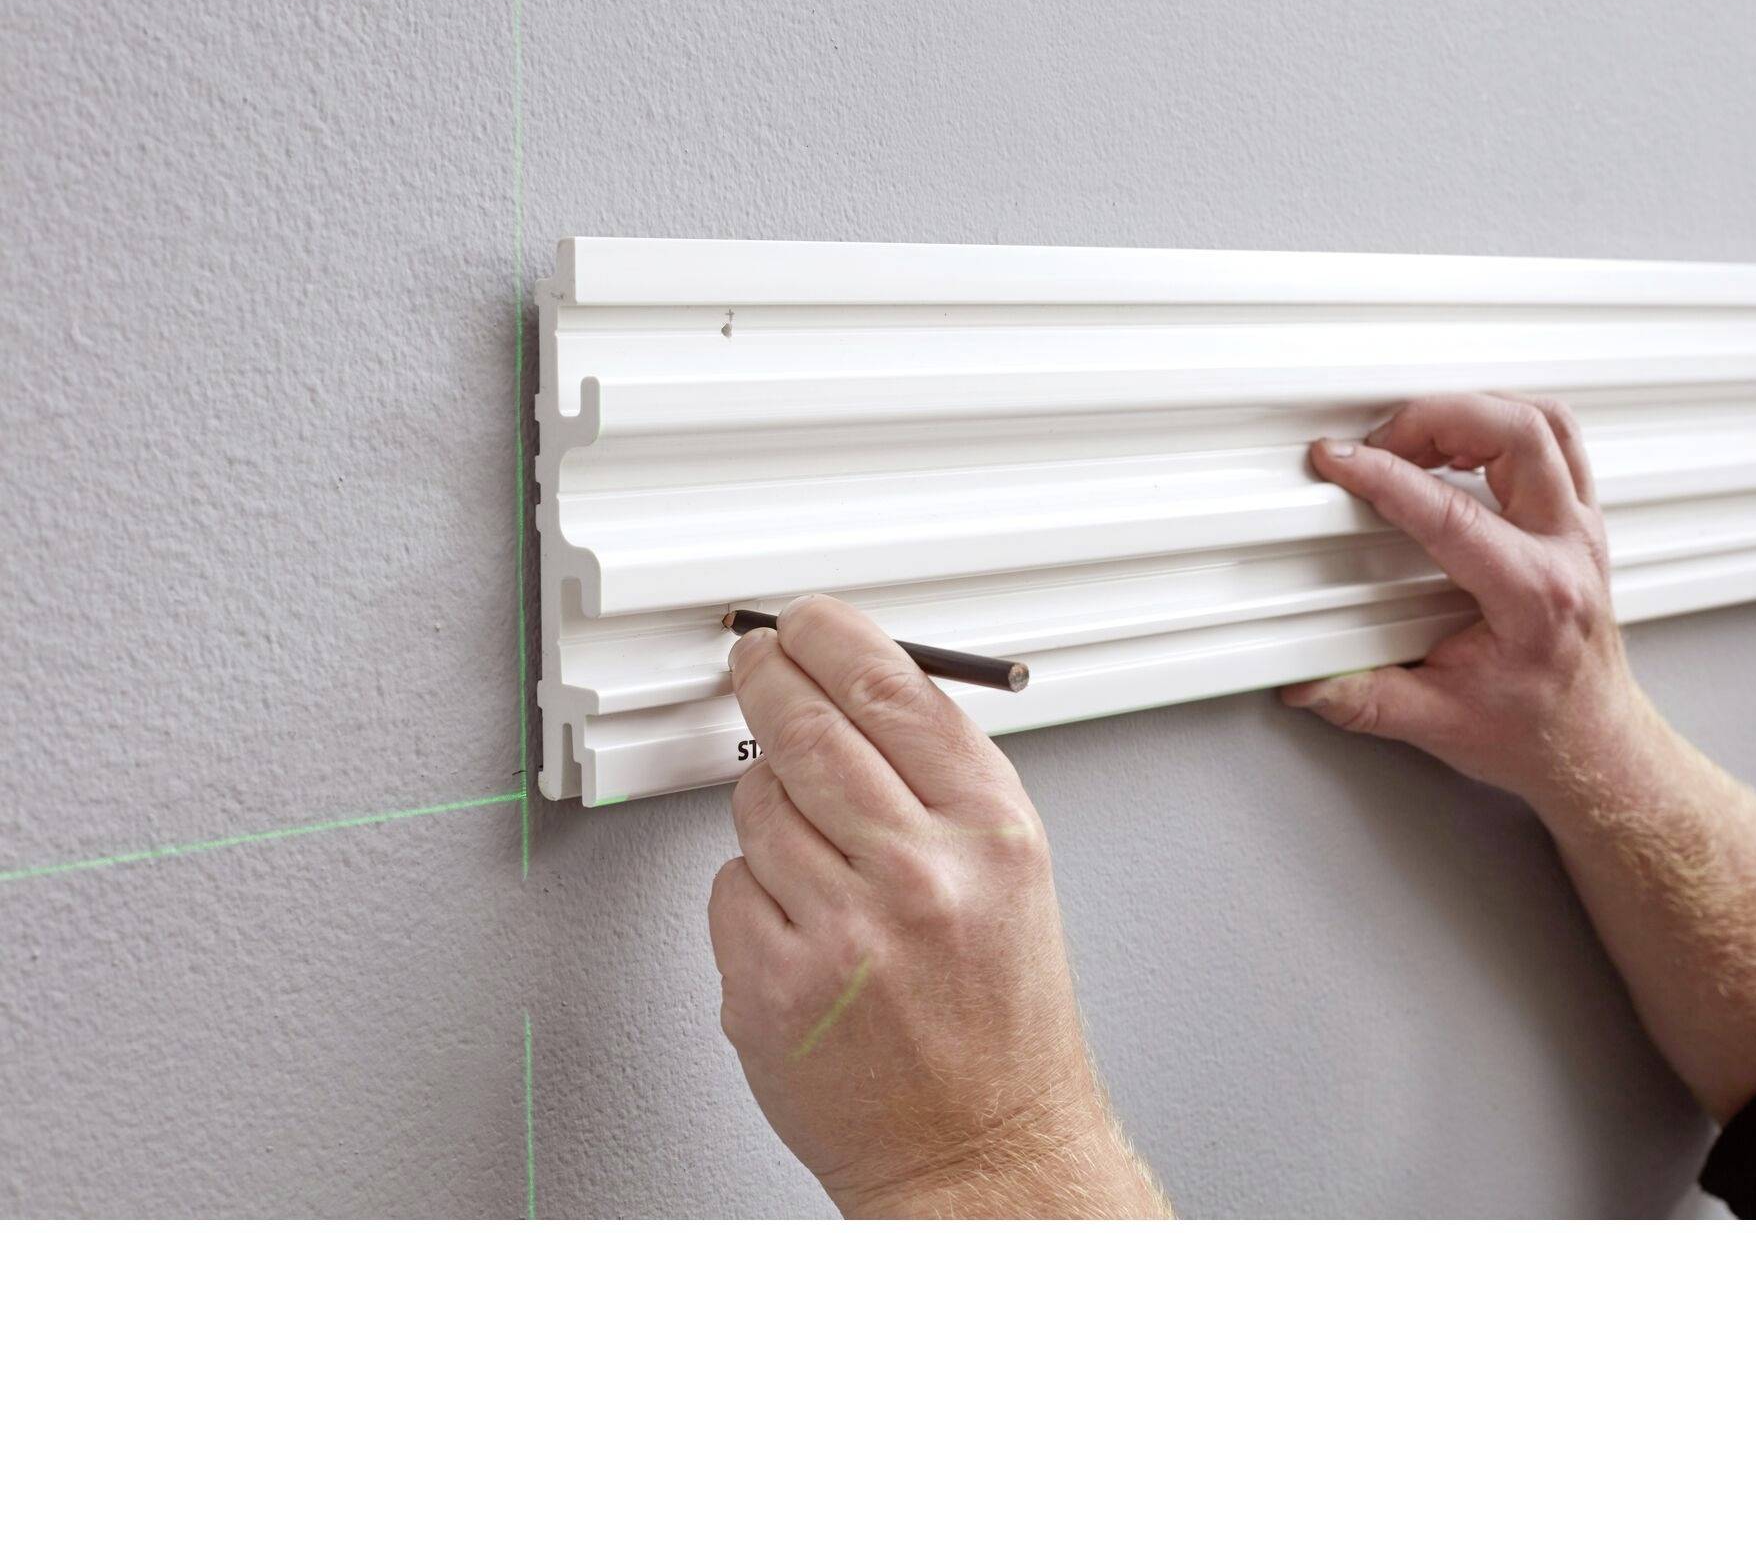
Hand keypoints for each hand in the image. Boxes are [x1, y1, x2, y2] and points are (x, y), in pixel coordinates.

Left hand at [710, 593, 1169, 1217]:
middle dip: (767, 677)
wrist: (984, 1150)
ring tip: (821, 859)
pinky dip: (751, 895)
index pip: (891, 689)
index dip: (831, 636)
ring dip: (770, 811)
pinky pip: (727, 886)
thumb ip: (941, 776)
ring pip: (754, 805)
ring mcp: (839, 933)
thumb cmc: (1001, 1018)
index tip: (803, 621)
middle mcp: (920, 875)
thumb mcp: (1011, 871)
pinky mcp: (771, 987)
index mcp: (991, 834)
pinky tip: (803, 926)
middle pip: (805, 726)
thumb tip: (856, 685)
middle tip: (755, 661)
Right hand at [1277, 391, 1649, 804]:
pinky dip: (1507, 423)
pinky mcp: (1581, 523)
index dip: (1386, 478)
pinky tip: (1465, 438)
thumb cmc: (1534, 734)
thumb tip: (1304, 681)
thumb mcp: (1437, 724)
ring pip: (1547, 423)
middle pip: (1518, 434)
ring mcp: (1582, 531)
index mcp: (1533, 598)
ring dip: (1478, 411)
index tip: (1339, 461)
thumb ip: (1363, 700)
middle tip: (1378, 439)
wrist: (1593, 748)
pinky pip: (1559, 440)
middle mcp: (1567, 551)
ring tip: (1418, 431)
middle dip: (1437, 417)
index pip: (1453, 514)